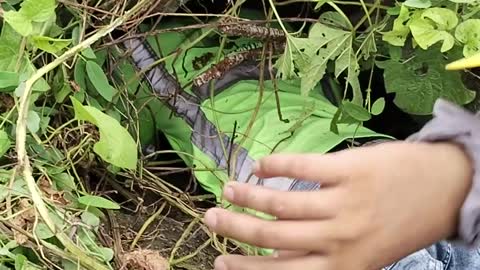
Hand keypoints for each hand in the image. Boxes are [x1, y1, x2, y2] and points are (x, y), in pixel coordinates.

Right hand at [203, 141, 472, 269]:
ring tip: (227, 189)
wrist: (445, 189)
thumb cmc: (401, 225)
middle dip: (235, 229)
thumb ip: (323, 257)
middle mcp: (340, 239)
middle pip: (273, 236)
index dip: (244, 269)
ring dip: (247, 197)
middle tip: (210, 219)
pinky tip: (259, 165)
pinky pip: (303, 168)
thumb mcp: (364, 255)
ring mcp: (344, 204)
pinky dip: (275, 166)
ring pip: (282, 204)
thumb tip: (276, 254)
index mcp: (342, 266)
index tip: (217, 262)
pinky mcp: (349, 171)